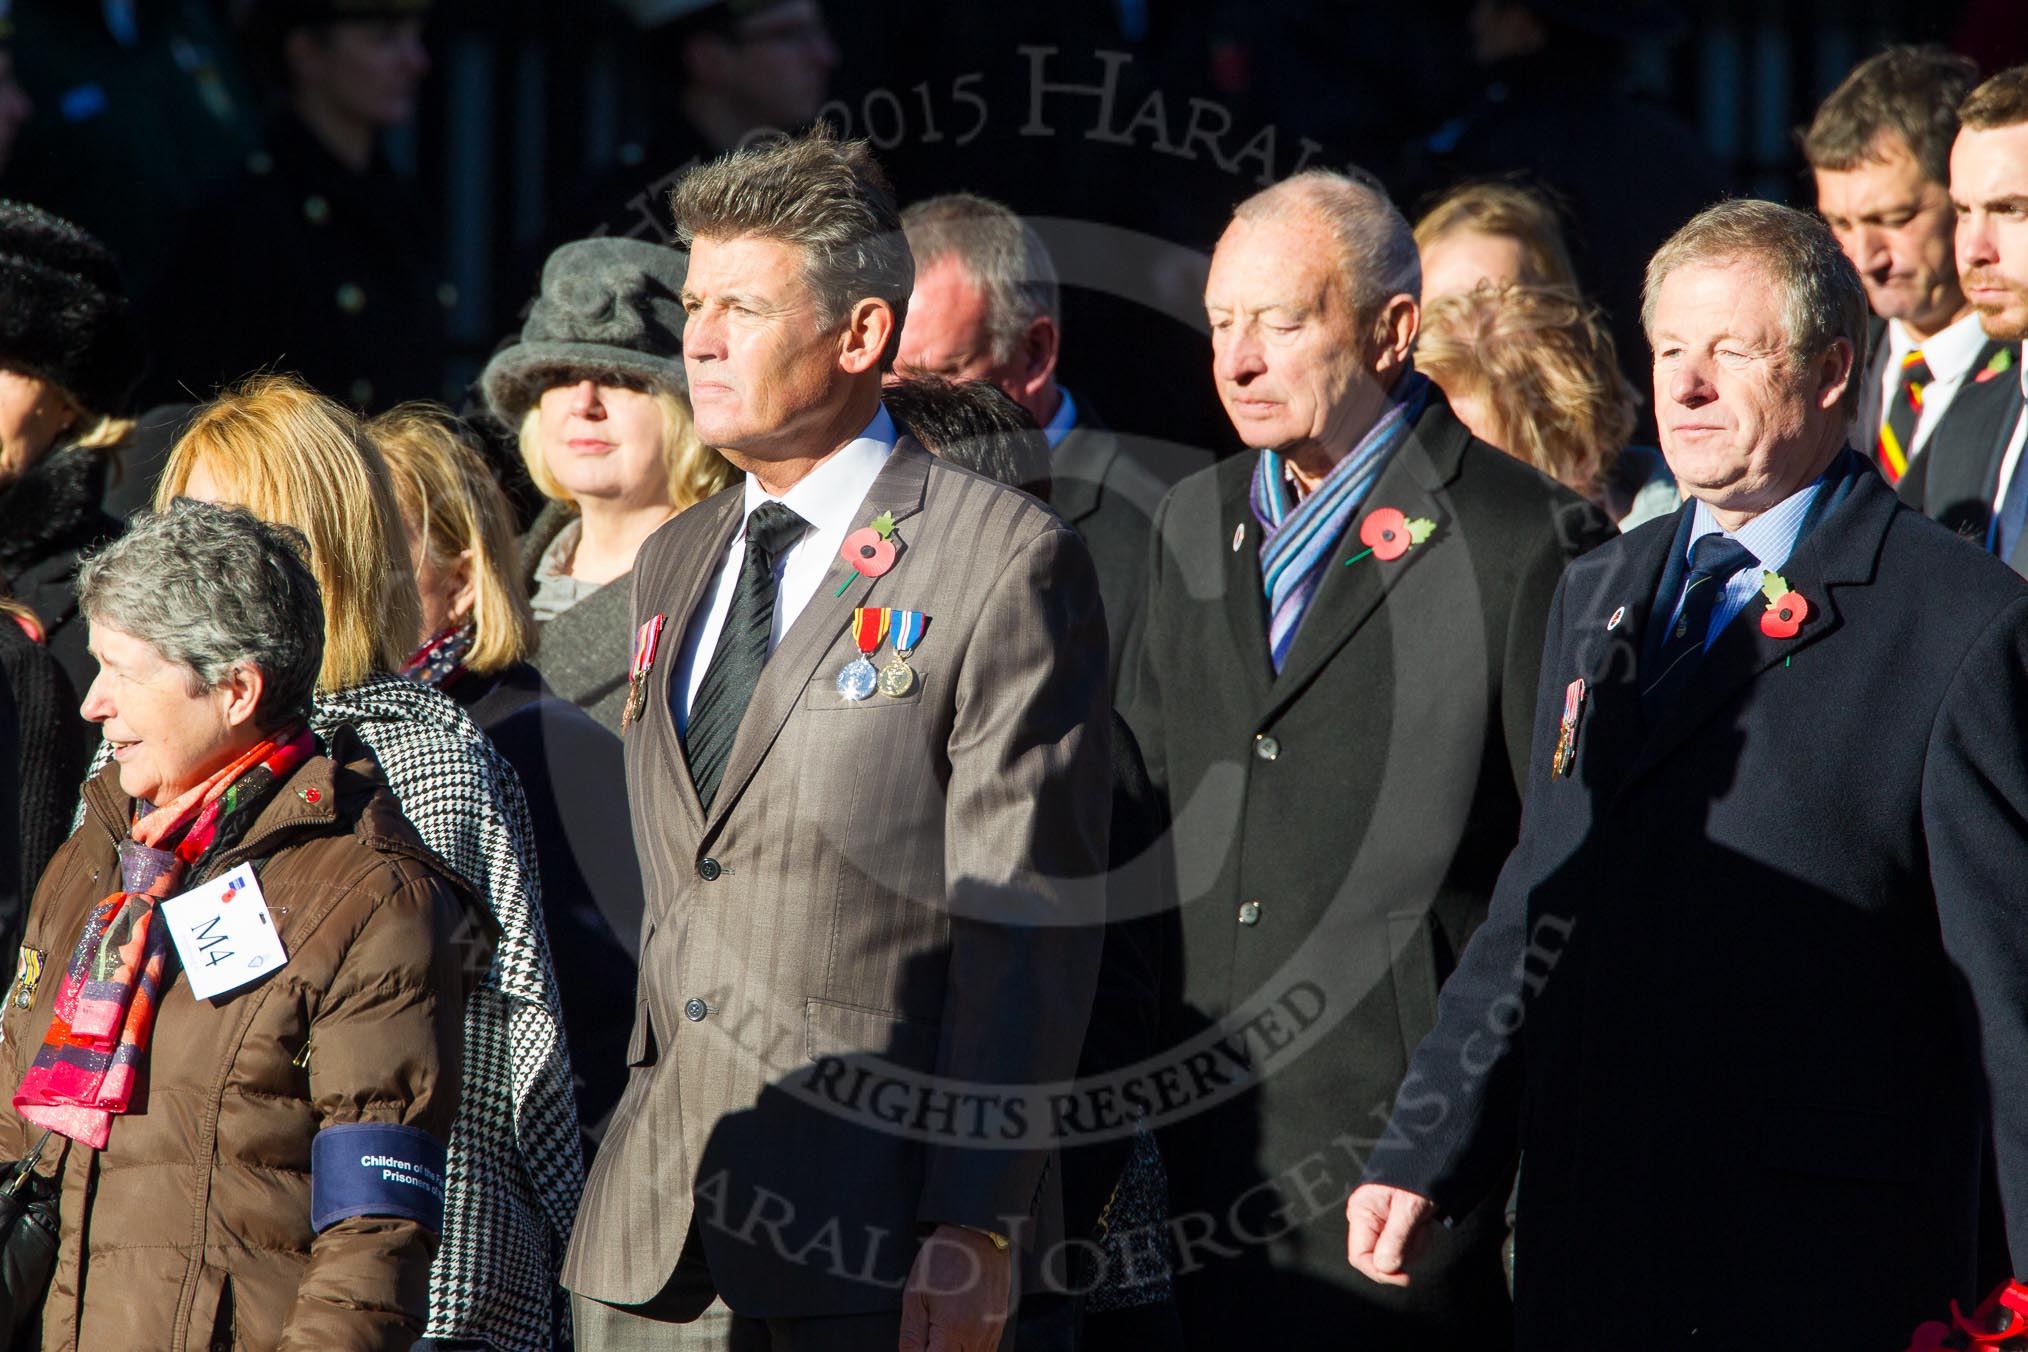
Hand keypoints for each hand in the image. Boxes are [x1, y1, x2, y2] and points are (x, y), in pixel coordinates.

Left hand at [898, 1224, 1011, 1351]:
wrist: (976, 1234)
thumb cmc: (945, 1258)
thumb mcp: (915, 1295)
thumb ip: (911, 1336)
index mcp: (952, 1331)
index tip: (918, 1346)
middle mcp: (976, 1337)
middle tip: (928, 1337)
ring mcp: (991, 1332)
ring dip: (954, 1351)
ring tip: (942, 1332)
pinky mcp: (999, 1324)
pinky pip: (985, 1350)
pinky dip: (969, 1349)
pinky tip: (957, 1334)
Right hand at [1346, 1182, 1437, 1286]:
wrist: (1432, 1158)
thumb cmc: (1417, 1175)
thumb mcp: (1408, 1208)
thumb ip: (1395, 1239)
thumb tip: (1384, 1268)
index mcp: (1361, 1212)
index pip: (1360, 1256)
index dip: (1380, 1272)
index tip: (1406, 1277)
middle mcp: (1367, 1220)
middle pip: (1380, 1258)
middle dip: (1405, 1252)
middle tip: (1420, 1232)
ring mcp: (1381, 1223)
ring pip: (1396, 1255)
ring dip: (1415, 1245)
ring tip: (1423, 1224)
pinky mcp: (1395, 1225)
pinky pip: (1406, 1246)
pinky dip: (1418, 1240)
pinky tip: (1424, 1224)